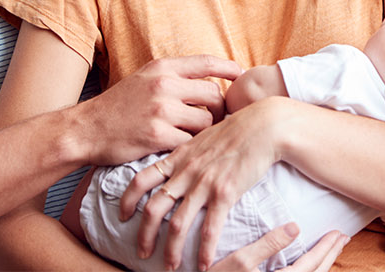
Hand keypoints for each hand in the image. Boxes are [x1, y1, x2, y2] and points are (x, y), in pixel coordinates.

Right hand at [74, 54, 240, 164]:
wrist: (86, 129)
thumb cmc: (118, 107)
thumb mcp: (143, 79)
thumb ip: (173, 78)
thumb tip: (208, 82)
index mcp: (161, 68)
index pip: (206, 63)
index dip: (228, 68)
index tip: (241, 74)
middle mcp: (164, 85)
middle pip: (214, 95)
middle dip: (219, 110)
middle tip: (214, 120)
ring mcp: (161, 111)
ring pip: (206, 122)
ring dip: (204, 132)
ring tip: (194, 136)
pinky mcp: (158, 136)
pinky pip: (190, 143)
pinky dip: (189, 148)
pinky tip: (180, 148)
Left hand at [122, 97, 302, 269]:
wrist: (262, 126)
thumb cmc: (236, 130)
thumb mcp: (202, 137)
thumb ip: (187, 152)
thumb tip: (178, 162)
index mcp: (177, 158)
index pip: (141, 179)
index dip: (127, 200)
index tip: (122, 215)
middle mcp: (185, 172)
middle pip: (153, 208)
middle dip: (144, 235)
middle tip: (142, 252)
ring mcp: (203, 183)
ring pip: (178, 224)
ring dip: (171, 249)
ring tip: (170, 266)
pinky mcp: (225, 193)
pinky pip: (210, 228)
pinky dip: (204, 250)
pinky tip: (203, 264)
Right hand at [208, 223, 346, 271]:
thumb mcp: (238, 261)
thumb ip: (267, 245)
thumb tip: (295, 227)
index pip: (311, 266)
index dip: (326, 249)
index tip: (338, 233)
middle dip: (329, 256)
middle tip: (341, 239)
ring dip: (322, 264)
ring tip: (330, 249)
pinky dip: (308, 271)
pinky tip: (306, 263)